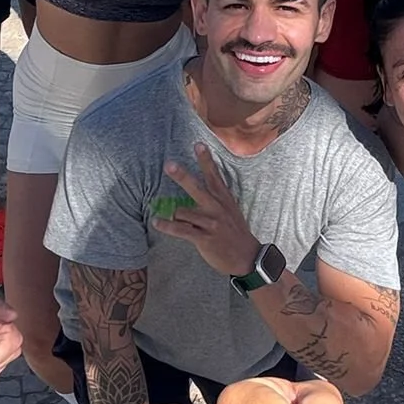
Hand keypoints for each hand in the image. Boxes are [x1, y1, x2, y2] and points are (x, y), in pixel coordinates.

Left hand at [155, 143, 259, 277]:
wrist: (247, 257)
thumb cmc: (235, 233)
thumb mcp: (231, 211)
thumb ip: (217, 199)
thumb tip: (198, 189)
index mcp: (224, 199)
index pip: (214, 176)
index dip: (206, 160)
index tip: (198, 145)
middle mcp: (217, 208)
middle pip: (197, 187)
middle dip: (182, 176)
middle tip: (169, 165)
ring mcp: (211, 223)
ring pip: (182, 211)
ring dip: (173, 215)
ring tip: (163, 219)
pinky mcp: (204, 238)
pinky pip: (180, 230)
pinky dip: (166, 226)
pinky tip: (157, 222)